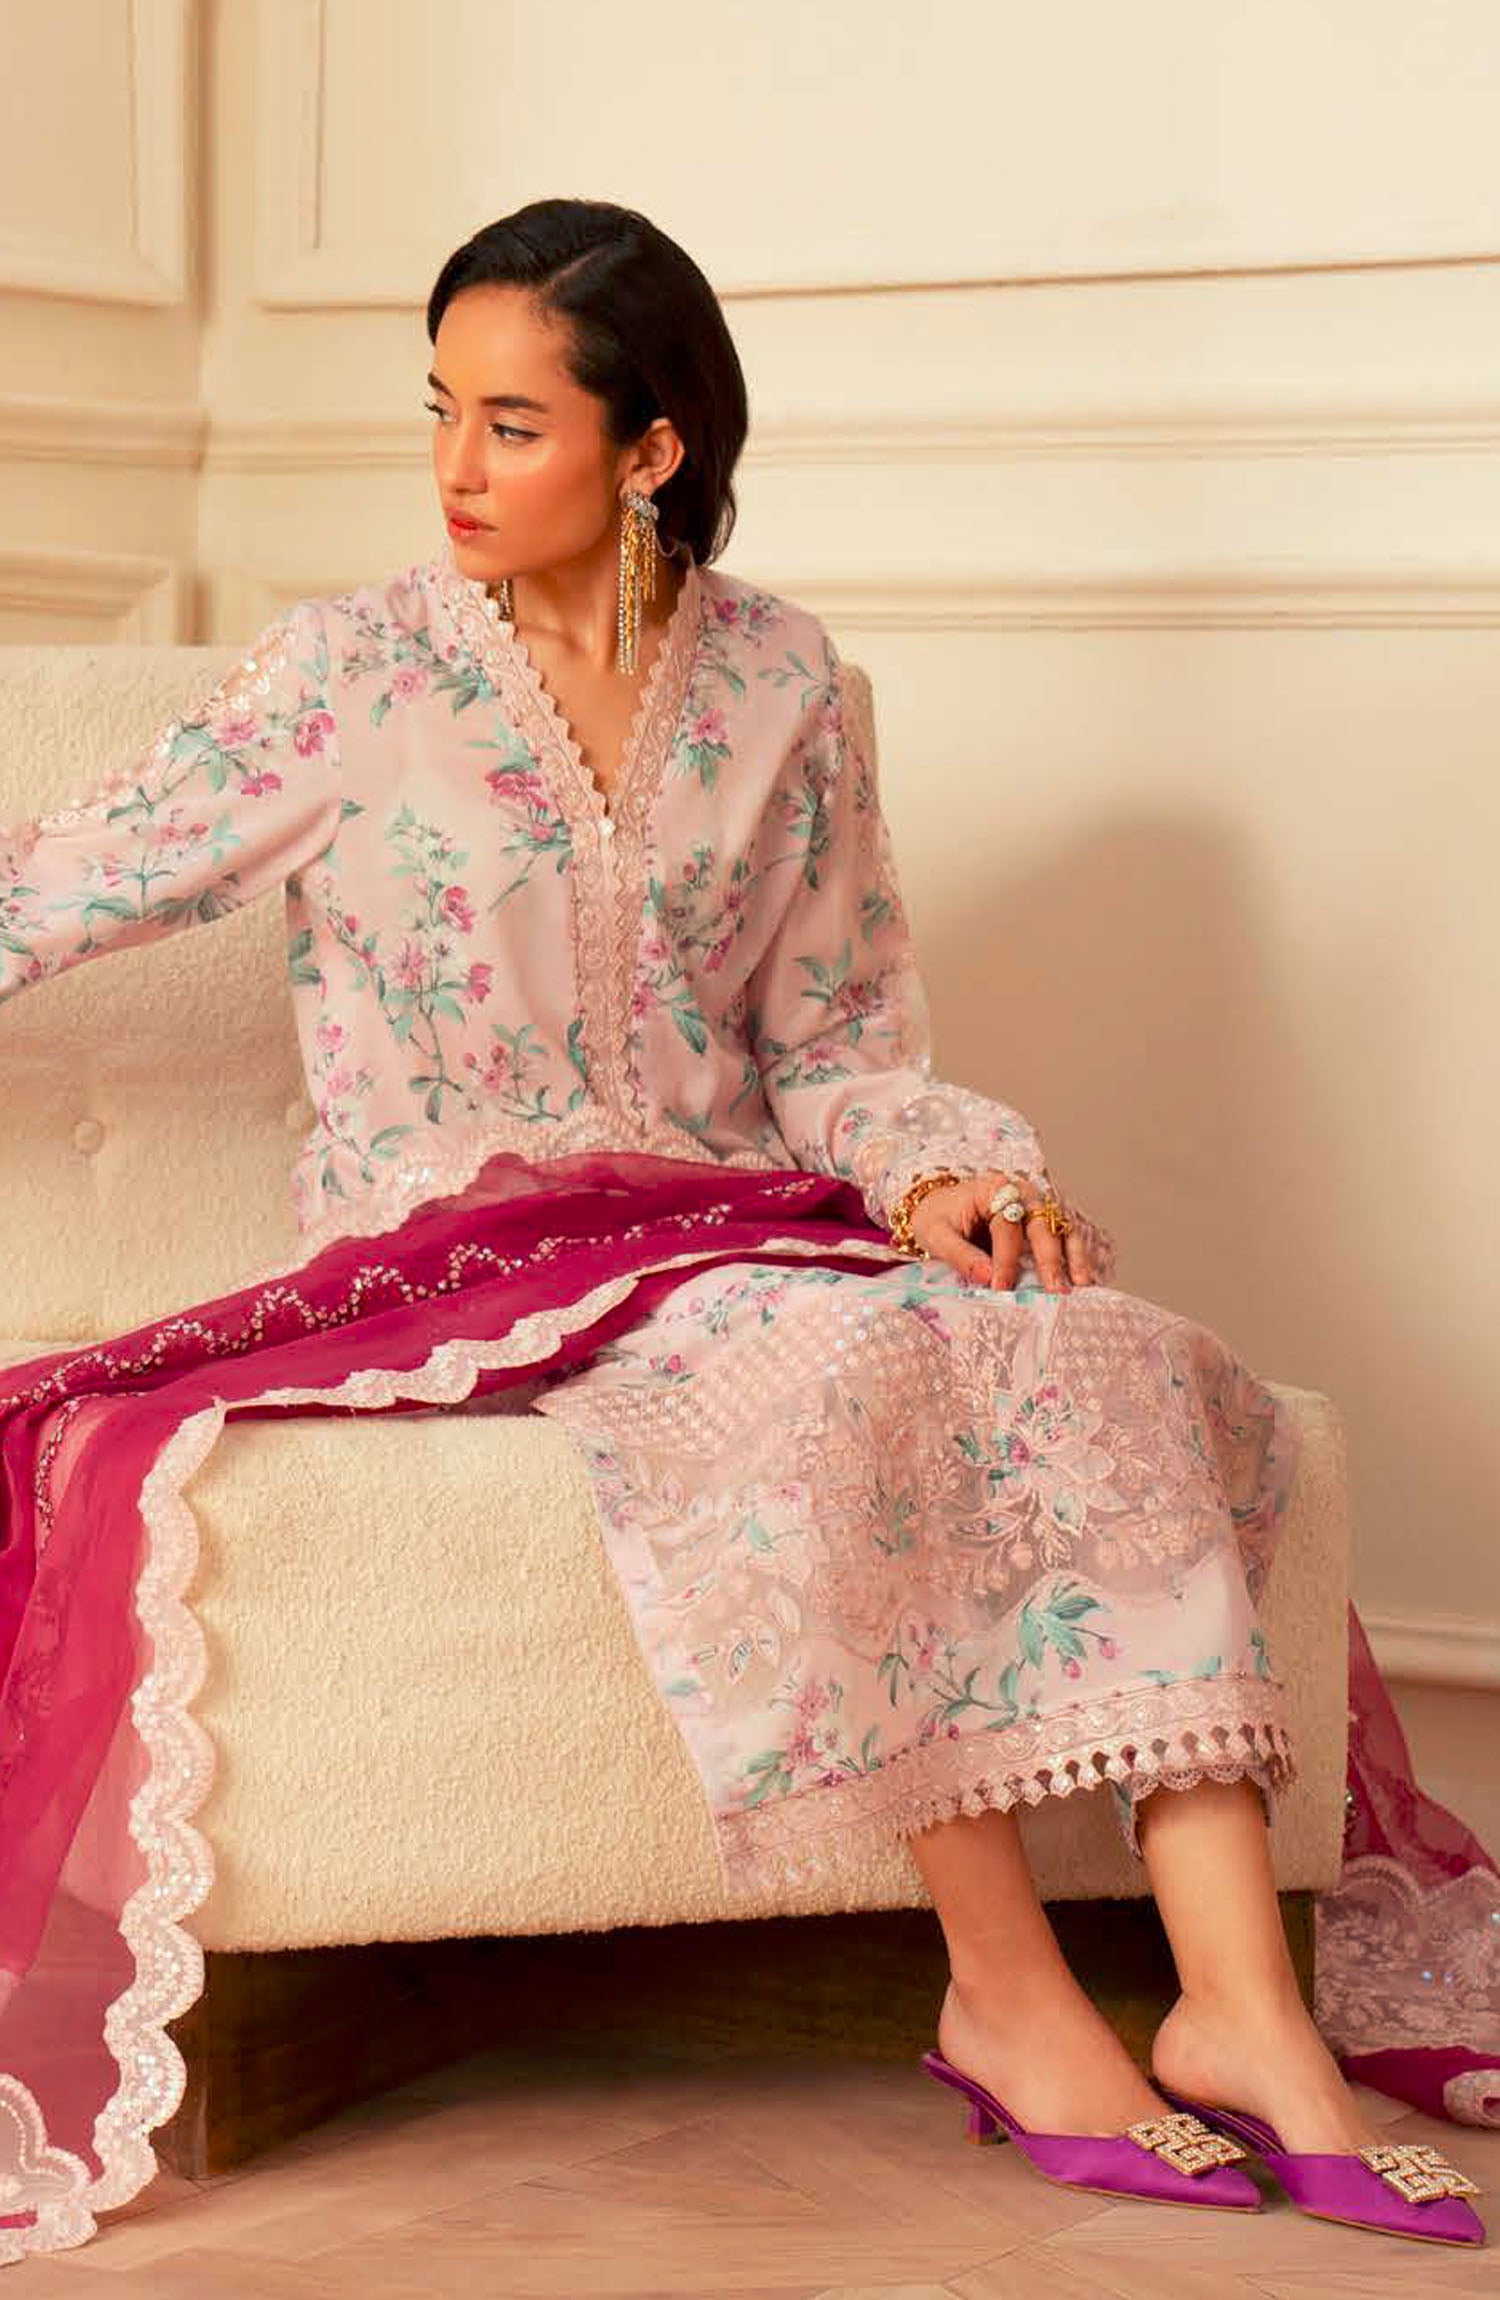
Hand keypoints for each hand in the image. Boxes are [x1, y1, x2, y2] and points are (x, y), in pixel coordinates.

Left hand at [905, 1169, 1097, 1292]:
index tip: (1002, 1287)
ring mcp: (1035, 1206)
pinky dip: (1075, 1256)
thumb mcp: (935, 1234)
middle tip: (1054, 1290)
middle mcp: (1021, 1192)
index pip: (1006, 1225)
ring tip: (1081, 1284)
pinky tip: (1082, 1278)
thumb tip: (987, 1278)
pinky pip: (1064, 1236)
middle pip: (1042, 1223)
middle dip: (1049, 1259)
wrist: (937, 1206)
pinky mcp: (1042, 1221)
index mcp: (992, 1188)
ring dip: (1073, 1256)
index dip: (1006, 1258)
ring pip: (1061, 1228)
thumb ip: (960, 1255)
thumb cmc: (937, 1217)